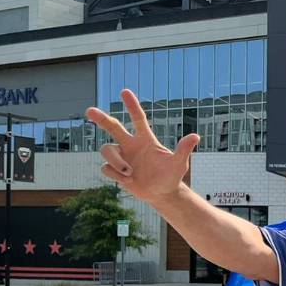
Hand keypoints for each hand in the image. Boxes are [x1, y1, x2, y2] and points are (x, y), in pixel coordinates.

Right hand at [85, 90, 200, 204]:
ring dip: (116, 162)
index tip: (125, 91)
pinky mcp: (116, 171)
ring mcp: (122, 157)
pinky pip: (106, 168)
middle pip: (112, 127)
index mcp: (145, 139)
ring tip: (130, 172)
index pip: (137, 118)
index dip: (132, 105)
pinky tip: (129, 181)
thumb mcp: (179, 164)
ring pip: (106, 150)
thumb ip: (183, 149)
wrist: (162, 194)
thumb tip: (195, 136)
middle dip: (101, 118)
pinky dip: (116, 175)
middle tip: (89, 110)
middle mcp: (131, 145)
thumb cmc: (172, 176)